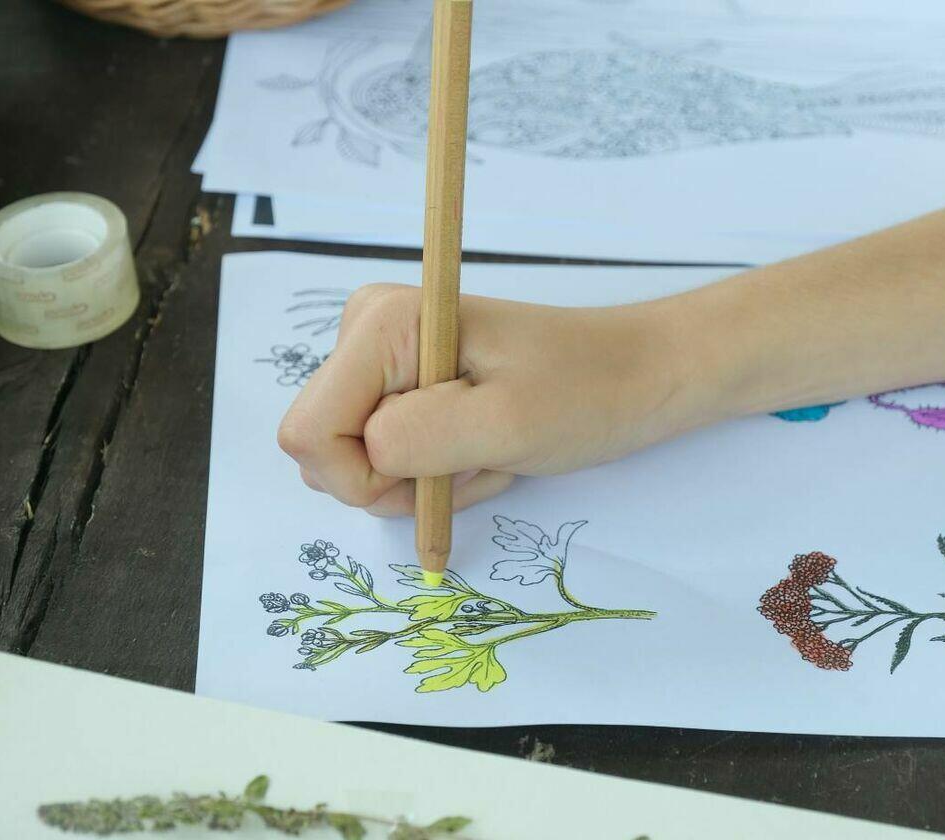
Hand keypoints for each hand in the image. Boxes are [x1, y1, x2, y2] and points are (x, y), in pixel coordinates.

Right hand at [277, 283, 698, 515]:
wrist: (635, 375)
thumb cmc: (584, 393)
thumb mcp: (505, 424)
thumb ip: (418, 439)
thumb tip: (360, 454)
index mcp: (381, 324)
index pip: (309, 434)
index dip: (365, 478)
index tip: (441, 466)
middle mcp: (365, 332)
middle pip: (326, 453)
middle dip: (402, 479)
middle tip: (478, 457)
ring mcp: (380, 360)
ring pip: (359, 464)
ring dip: (427, 479)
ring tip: (489, 450)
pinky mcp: (400, 385)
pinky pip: (388, 459)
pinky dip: (437, 473)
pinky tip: (484, 450)